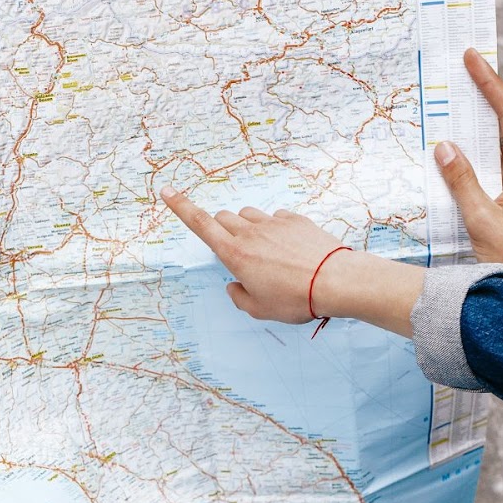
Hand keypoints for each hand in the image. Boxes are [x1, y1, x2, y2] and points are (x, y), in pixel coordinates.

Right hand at [160, 186, 352, 322]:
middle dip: (221, 229)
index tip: (167, 192)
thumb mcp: (260, 310)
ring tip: (263, 250)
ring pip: (248, 214)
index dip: (180, 207)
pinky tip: (287, 246)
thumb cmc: (295, 299)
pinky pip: (275, 217)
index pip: (200, 224)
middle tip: (235, 251)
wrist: (335, 281)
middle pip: (223, 217)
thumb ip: (239, 297)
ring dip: (246, 227)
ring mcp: (274, 223)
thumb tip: (234, 285)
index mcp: (235, 254)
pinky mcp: (295, 220)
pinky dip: (273, 228)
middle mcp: (250, 232)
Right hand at [433, 48, 502, 271]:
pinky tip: (451, 150)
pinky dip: (471, 154)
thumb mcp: (483, 222)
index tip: (472, 59)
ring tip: (449, 102)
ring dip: (473, 125)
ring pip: (496, 145)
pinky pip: (490, 166)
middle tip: (458, 70)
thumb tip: (444, 147)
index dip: (490, 83)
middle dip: (481, 94)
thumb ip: (462, 183)